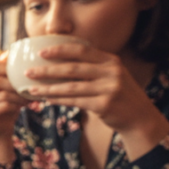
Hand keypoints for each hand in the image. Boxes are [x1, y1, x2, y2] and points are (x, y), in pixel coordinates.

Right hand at [0, 54, 29, 163]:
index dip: (9, 67)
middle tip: (30, 87)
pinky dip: (16, 105)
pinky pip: (3, 106)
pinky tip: (25, 106)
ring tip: (30, 98)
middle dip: (16, 84)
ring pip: (2, 94)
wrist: (0, 132)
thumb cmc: (7, 109)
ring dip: (19, 96)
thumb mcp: (8, 91)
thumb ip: (10, 78)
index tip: (25, 71)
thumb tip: (22, 58)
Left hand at [27, 43, 168, 152]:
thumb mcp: (112, 75)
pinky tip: (46, 100)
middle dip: (47, 70)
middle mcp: (111, 72)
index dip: (60, 50)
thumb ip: (93, 67)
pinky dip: (58, 100)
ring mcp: (109, 88)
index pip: (81, 50)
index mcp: (110, 61)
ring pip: (70, 87)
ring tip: (31, 89)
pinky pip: (75, 101)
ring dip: (48, 88)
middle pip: (72, 69)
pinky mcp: (104, 105)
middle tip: (29, 72)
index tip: (41, 52)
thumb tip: (61, 62)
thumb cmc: (119, 95)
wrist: (139, 118)